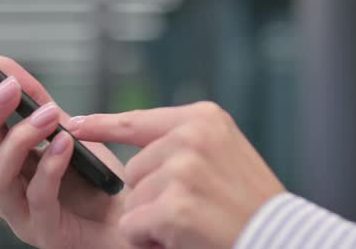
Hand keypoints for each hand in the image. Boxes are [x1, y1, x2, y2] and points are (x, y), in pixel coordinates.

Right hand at [0, 49, 131, 248]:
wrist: (133, 216)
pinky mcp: (47, 233)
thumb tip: (2, 64)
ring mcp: (20, 214)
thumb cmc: (96, 179)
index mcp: (3, 164)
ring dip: (18, 139)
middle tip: (7, 87)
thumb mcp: (67, 130)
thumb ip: (36, 102)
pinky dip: (49, 166)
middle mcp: (3, 190)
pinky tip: (66, 142)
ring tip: (46, 114)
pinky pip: (38, 198)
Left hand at [70, 102, 285, 248]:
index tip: (73, 124)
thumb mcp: (221, 153)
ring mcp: (183, 169)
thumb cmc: (250, 203)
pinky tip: (182, 239)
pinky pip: (134, 225)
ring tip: (192, 223)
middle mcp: (191, 137)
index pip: (136, 121)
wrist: (282, 239)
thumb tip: (131, 152)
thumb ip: (180, 143)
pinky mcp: (175, 205)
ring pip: (132, 199)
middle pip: (133, 169)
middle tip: (192, 208)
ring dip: (152, 220)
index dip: (101, 125)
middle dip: (151, 195)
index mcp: (202, 119)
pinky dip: (149, 240)